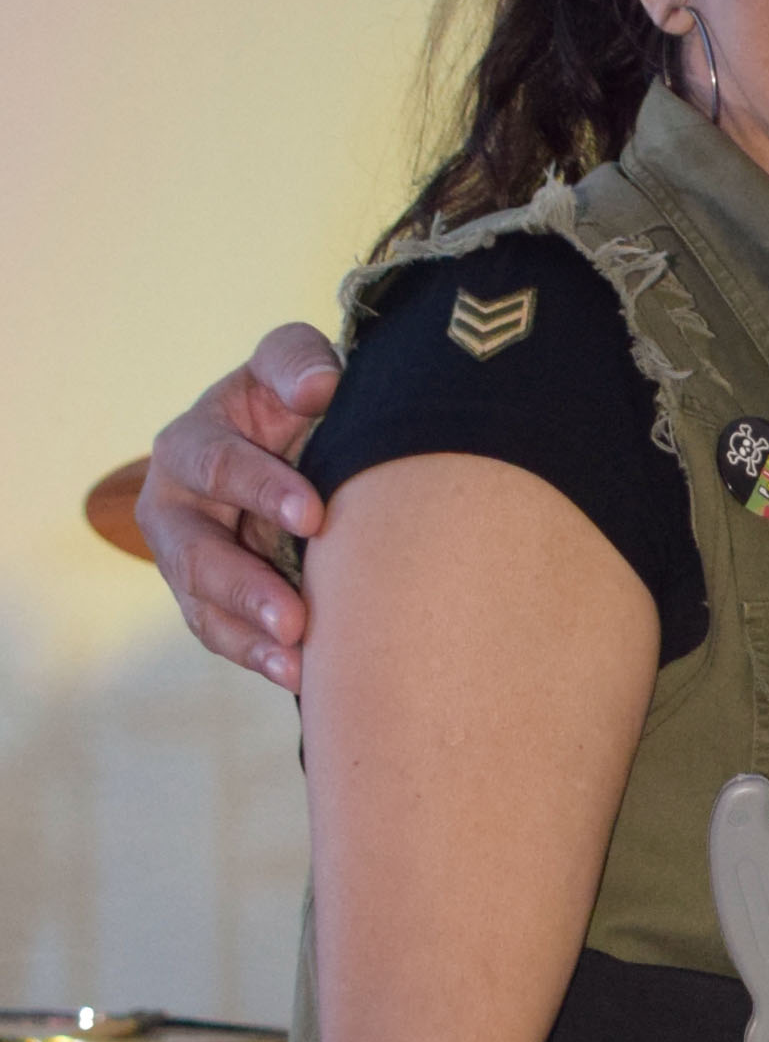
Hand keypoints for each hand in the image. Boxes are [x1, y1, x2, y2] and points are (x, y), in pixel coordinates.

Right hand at [137, 321, 341, 689]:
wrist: (293, 451)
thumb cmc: (289, 405)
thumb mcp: (289, 367)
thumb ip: (297, 363)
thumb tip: (319, 386)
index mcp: (191, 445)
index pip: (216, 466)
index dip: (260, 488)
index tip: (313, 514)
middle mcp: (176, 507)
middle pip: (194, 552)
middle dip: (244, 585)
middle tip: (295, 617)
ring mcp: (188, 562)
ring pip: (203, 605)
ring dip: (249, 633)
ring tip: (297, 656)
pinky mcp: (211, 603)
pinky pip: (223, 636)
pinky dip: (257, 658)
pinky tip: (299, 677)